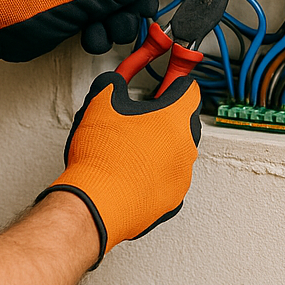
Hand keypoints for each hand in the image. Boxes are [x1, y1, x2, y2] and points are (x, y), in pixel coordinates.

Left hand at [0, 0, 157, 71]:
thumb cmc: (15, 7)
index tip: (139, 3)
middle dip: (127, 10)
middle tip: (119, 24)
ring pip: (120, 6)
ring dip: (114, 26)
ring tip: (96, 33)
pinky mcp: (78, 8)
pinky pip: (104, 19)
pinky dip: (100, 32)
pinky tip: (87, 38)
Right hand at [37, 71, 201, 267]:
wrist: (95, 204)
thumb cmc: (101, 157)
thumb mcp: (101, 102)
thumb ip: (114, 82)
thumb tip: (116, 80)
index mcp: (175, 118)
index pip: (189, 89)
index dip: (175, 81)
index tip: (168, 81)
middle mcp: (186, 147)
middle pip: (184, 121)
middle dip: (166, 116)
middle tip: (140, 115)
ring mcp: (182, 177)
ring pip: (176, 152)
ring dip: (159, 146)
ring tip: (129, 148)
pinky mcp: (172, 200)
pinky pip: (168, 178)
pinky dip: (155, 173)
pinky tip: (131, 171)